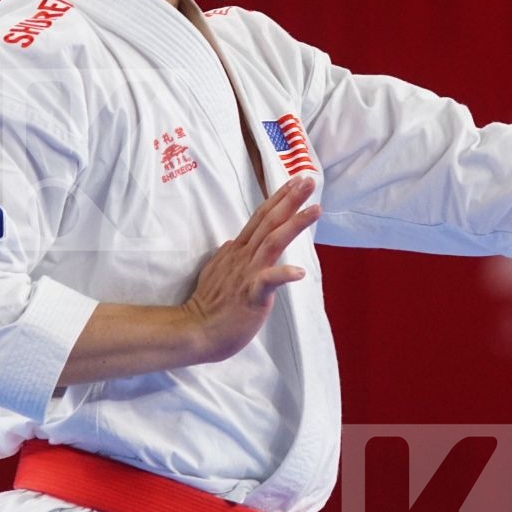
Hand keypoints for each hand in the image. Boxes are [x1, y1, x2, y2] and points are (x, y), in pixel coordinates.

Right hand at [182, 176, 320, 363]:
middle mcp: (244, 257)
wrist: (196, 330)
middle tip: (308, 180)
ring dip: (295, 224)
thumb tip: (233, 242)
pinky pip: (267, 282)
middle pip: (269, 222)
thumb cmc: (209, 305)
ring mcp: (247, 274)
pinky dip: (283, 275)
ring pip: (273, 242)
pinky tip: (299, 272)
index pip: (260, 218)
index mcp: (238, 251)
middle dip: (290, 200)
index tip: (294, 182)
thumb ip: (228, 255)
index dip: (278, 198)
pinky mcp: (250, 295)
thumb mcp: (216, 271)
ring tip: (315, 208)